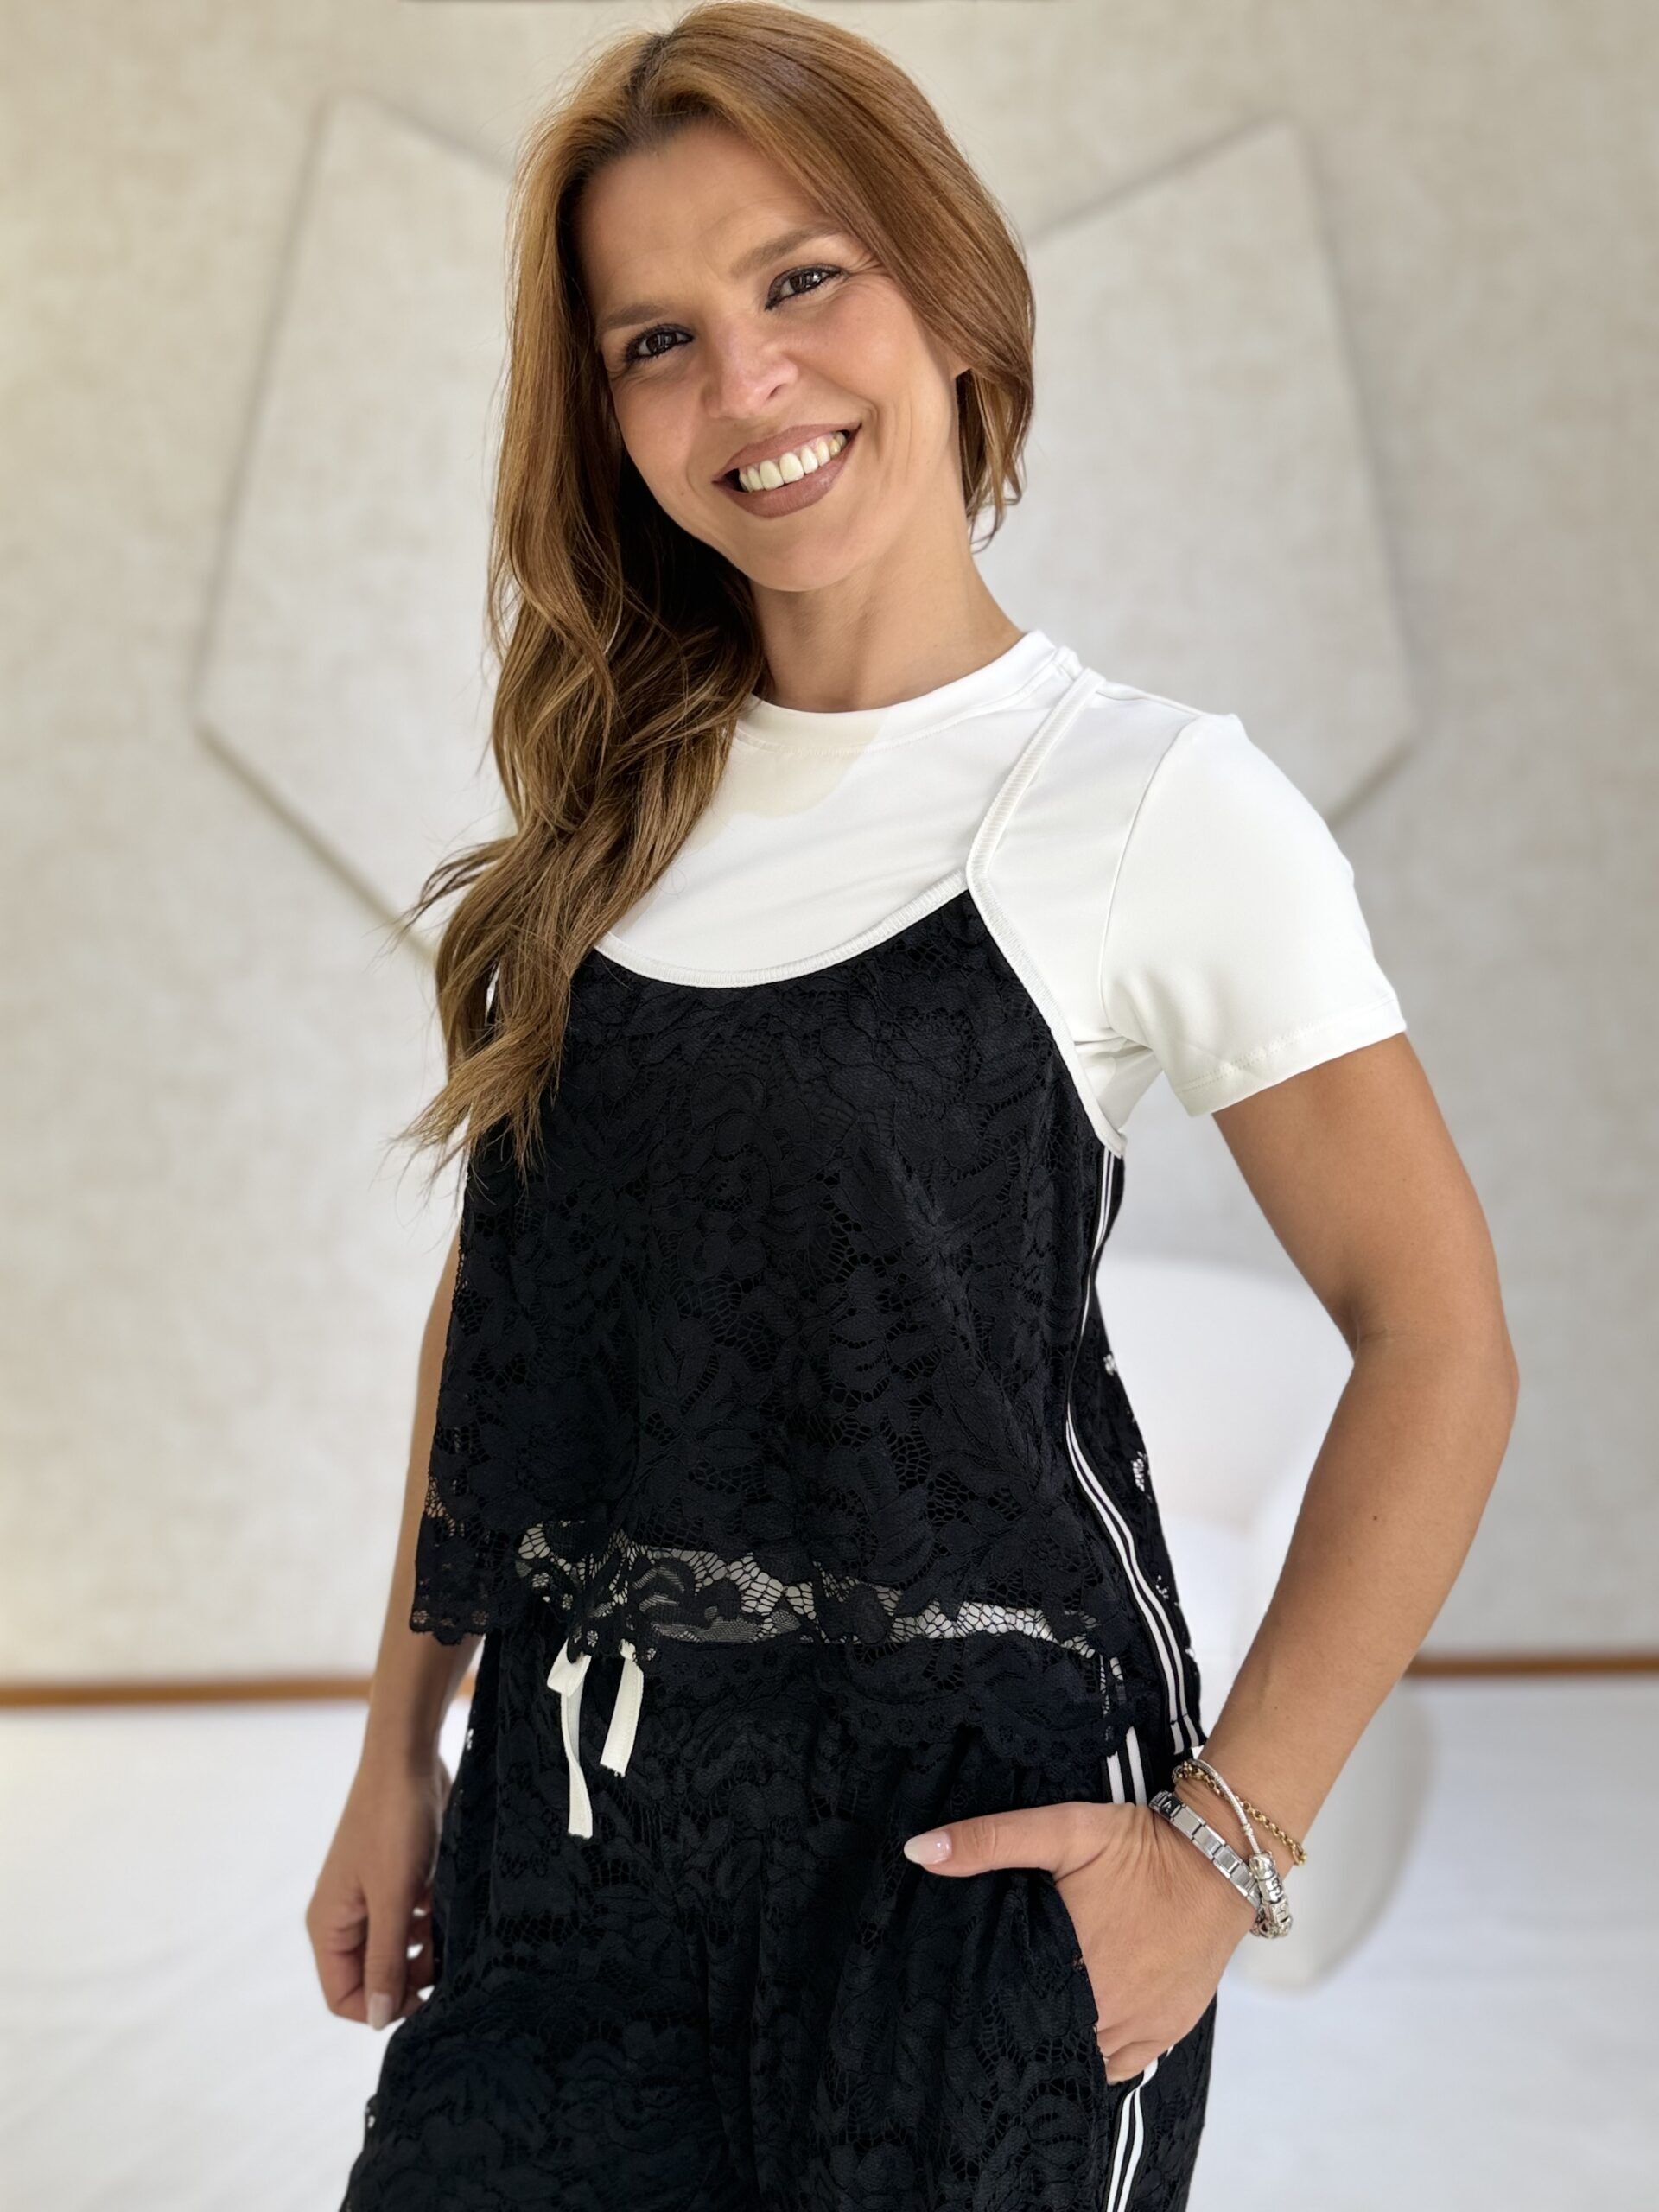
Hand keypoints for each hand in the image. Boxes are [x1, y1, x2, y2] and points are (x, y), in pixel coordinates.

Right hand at [306, 1748, 452, 2030]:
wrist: (409, 1757)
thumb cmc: (394, 1823)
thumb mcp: (393, 1897)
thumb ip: (385, 1960)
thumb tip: (379, 2020)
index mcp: (328, 1926)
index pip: (343, 1997)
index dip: (380, 2007)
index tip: (424, 1999)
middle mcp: (345, 1917)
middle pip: (374, 1975)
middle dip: (411, 1975)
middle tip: (448, 1961)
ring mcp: (371, 1897)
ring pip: (400, 1948)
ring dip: (427, 1946)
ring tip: (452, 1927)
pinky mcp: (398, 1879)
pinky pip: (414, 1919)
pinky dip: (433, 1918)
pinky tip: (449, 1900)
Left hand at [902, 1794, 1255, 2081]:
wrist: (1219, 1861)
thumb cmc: (1136, 1847)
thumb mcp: (1062, 1829)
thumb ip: (990, 1840)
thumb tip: (917, 1850)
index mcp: (1069, 1966)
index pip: (1009, 2012)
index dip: (984, 2012)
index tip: (959, 2004)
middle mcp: (1104, 2010)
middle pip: (1043, 2039)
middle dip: (1017, 2030)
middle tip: (988, 2017)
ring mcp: (1138, 2029)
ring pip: (1080, 2058)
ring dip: (1055, 2044)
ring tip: (1025, 2026)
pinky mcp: (1165, 2033)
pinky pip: (1117, 2067)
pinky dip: (1094, 2056)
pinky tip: (1073, 2035)